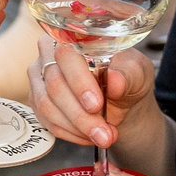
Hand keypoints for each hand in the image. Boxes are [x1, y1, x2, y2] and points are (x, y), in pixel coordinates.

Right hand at [30, 38, 157, 152]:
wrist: (123, 100)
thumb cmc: (128, 77)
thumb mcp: (138, 72)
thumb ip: (128, 74)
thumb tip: (115, 81)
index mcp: (73, 38)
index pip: (66, 57)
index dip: (79, 82)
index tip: (96, 104)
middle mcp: (49, 55)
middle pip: (54, 86)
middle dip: (81, 115)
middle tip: (105, 133)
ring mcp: (40, 79)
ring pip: (47, 107)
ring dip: (77, 128)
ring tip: (103, 137)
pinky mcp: (38, 102)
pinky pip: (48, 122)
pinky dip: (71, 134)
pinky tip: (89, 136)